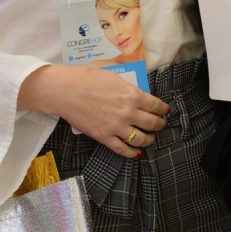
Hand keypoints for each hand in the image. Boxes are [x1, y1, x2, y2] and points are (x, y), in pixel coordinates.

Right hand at [18, 64, 169, 157]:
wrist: (65, 91)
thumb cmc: (87, 79)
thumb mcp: (114, 78)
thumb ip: (129, 89)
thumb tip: (138, 97)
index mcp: (132, 94)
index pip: (156, 105)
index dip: (163, 110)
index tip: (165, 112)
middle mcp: (128, 112)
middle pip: (152, 123)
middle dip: (159, 125)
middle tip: (161, 125)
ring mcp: (116, 127)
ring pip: (140, 139)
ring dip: (149, 139)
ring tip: (151, 138)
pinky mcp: (104, 137)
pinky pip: (123, 149)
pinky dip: (132, 153)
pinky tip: (137, 153)